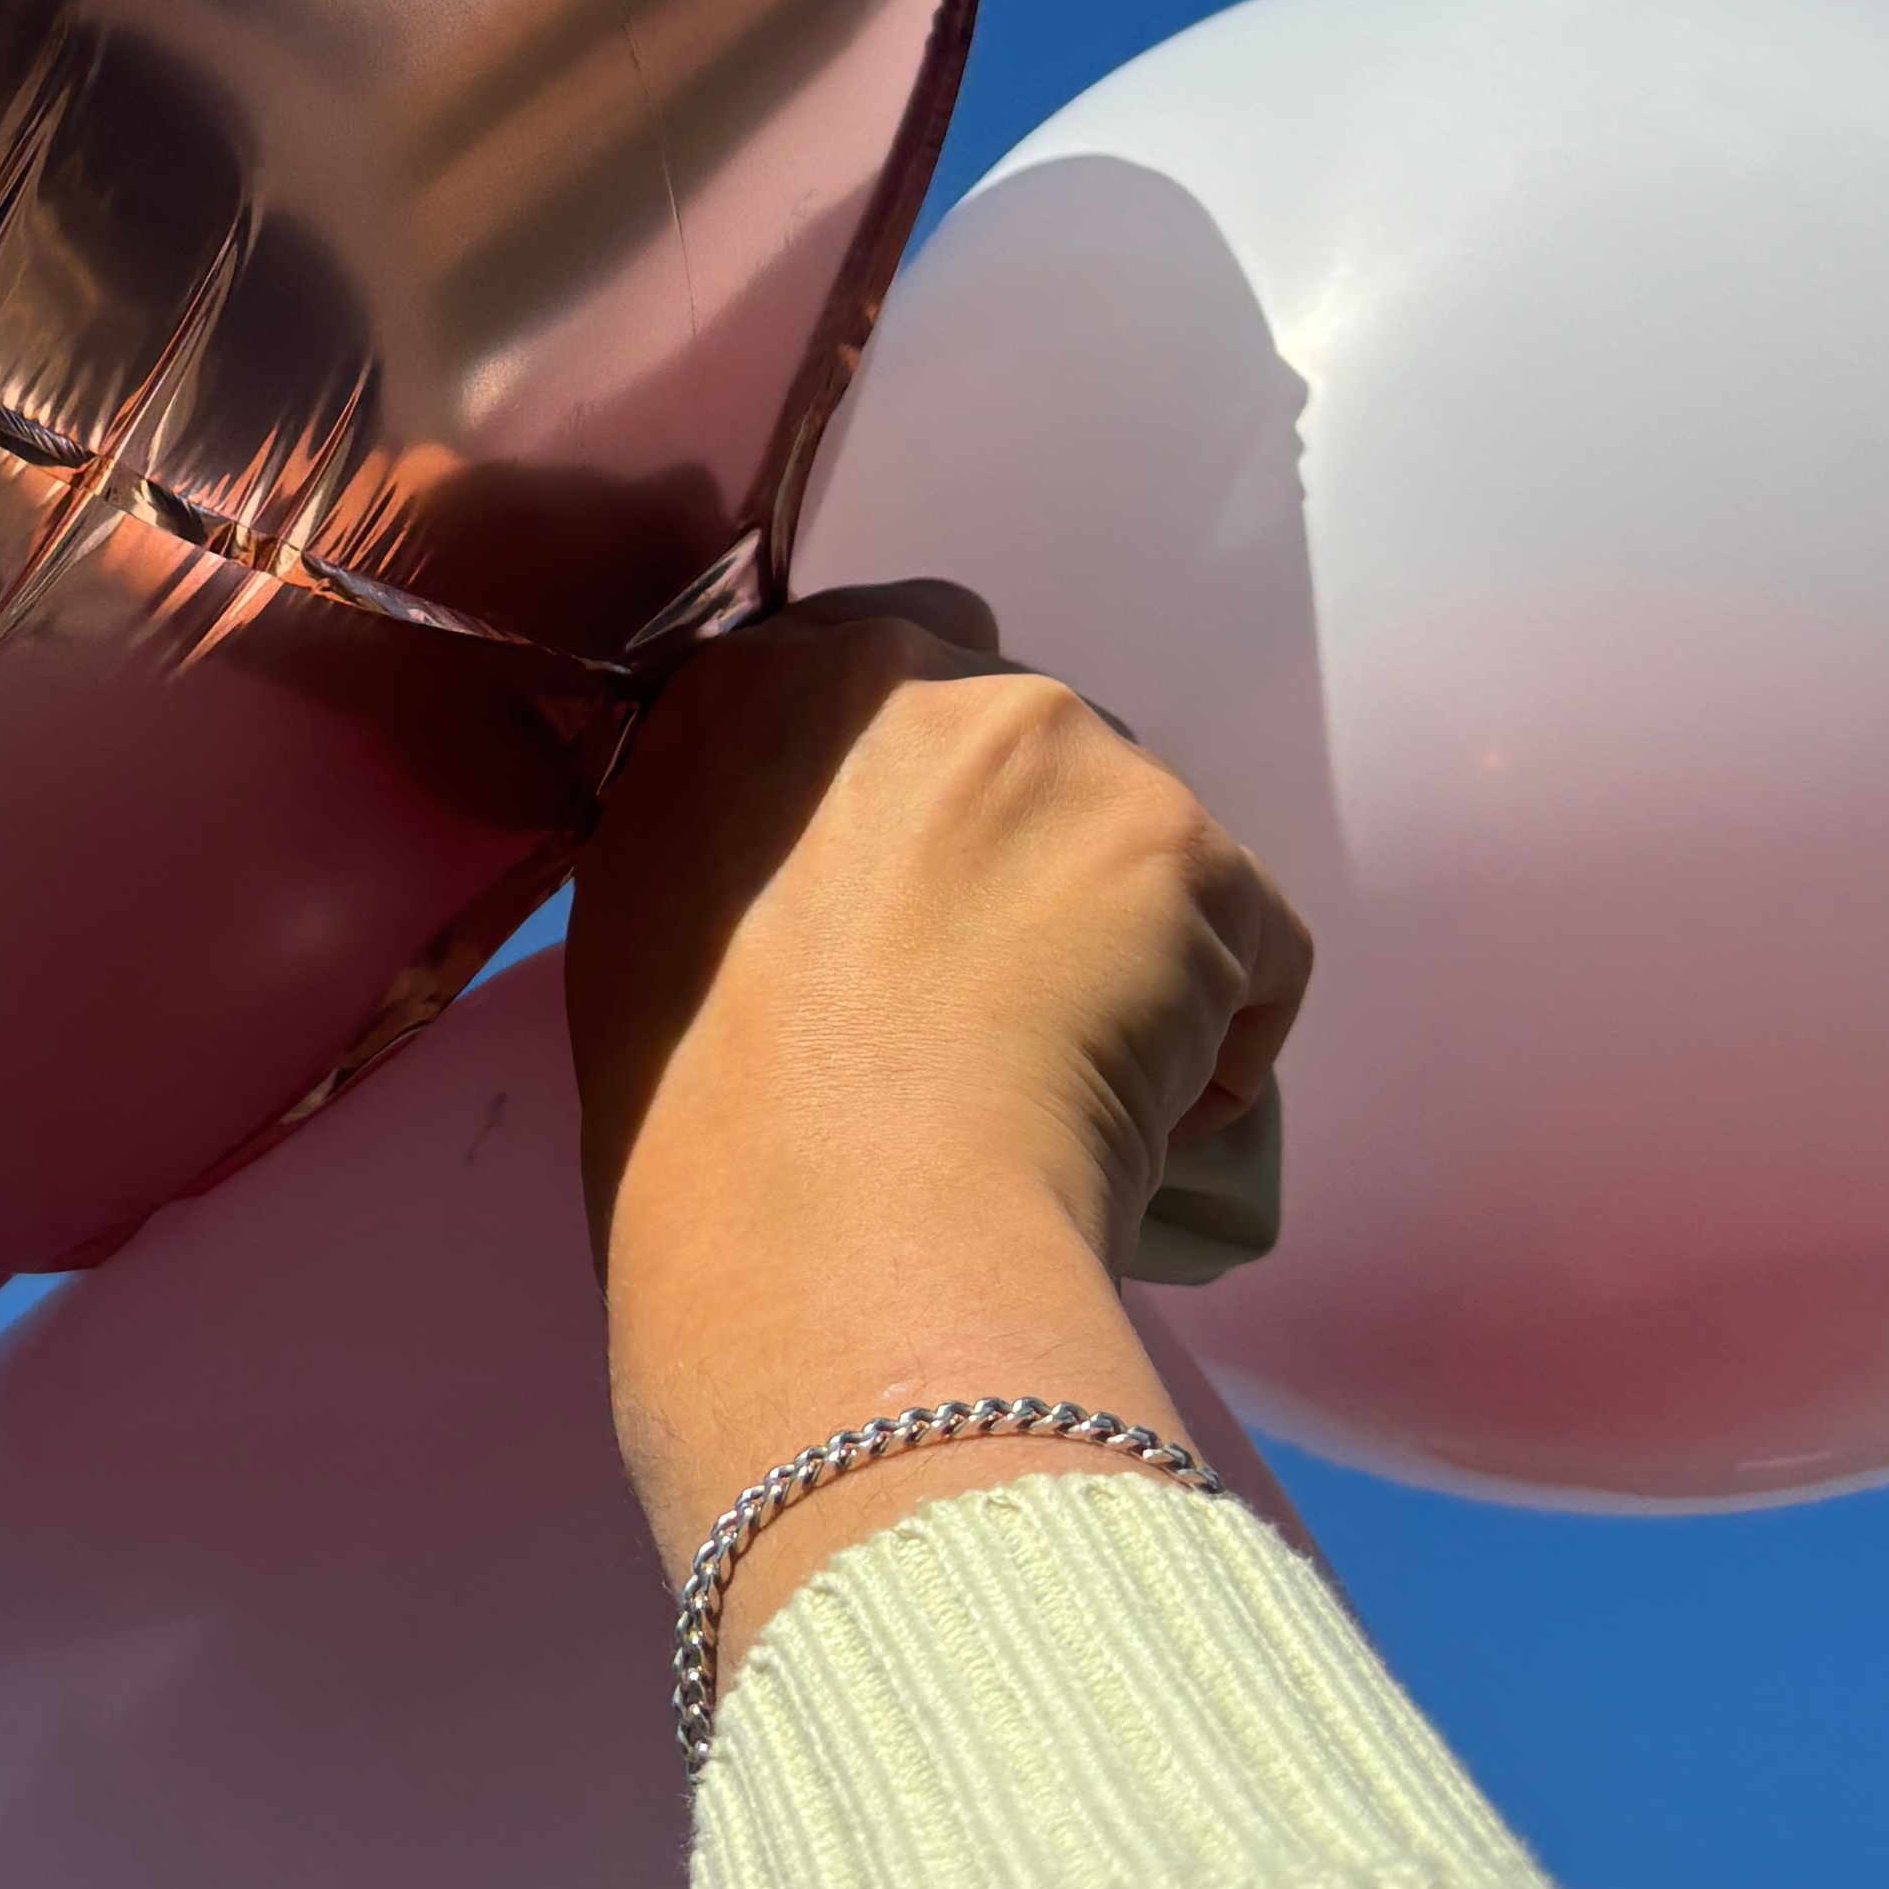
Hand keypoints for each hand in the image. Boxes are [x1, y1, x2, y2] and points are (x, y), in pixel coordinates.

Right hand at [567, 584, 1311, 1674]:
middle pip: (1022, 739)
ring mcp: (1062, 749)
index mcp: (752, 694)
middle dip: (1025, 851)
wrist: (836, 1229)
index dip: (915, 785)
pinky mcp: (1186, 846)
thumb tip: (797, 893)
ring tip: (1058, 1090)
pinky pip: (1244, 946)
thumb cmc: (701, 1132)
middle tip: (983, 1004)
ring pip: (1132, 838)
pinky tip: (1137, 1133)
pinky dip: (1216, 1042)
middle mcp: (912, 679)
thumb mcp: (644, 938)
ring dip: (1119, 941)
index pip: (877, 660)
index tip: (912, 889)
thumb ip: (729, 852)